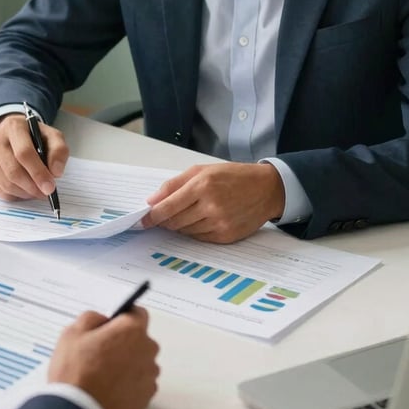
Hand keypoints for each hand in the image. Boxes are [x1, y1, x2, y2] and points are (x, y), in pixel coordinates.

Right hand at [0, 113, 68, 200]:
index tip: (50, 187)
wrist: (13, 135)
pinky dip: (15, 196)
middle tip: (45, 193)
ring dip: (25, 193)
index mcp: (14, 126)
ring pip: (6, 184)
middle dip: (32, 187)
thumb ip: (59, 151)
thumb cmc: (34, 137)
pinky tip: (24, 190)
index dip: (38, 173)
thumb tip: (56, 172)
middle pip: (13, 171)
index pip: (24, 153)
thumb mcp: (52, 137)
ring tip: (37, 190)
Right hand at [48, 308, 158, 408]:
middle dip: (125, 342)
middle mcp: (146, 351)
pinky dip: (130, 384)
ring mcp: (149, 376)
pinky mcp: (147, 398)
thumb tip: (102, 320)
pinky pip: (141, 383)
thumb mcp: (72, 333)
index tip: (112, 325)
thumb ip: (92, 318)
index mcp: (131, 330)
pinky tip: (110, 388)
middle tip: (101, 353)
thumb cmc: (75, 373)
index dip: (123, 318)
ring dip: (128, 364)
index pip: (138, 313)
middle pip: (140, 339)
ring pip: (141, 362)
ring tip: (103, 374)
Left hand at [141, 162, 284, 242]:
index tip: (142, 220)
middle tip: (162, 216)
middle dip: (164, 220)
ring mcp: (219, 223)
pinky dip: (194, 231)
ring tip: (187, 212)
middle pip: (174, 221)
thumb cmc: (233, 176)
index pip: (168, 207)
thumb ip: (174, 184)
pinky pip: (199, 238)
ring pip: (185, 231)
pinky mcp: (226, 236)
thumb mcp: (202, 170)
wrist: (266, 189)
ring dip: (179, 225)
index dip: (152, 216)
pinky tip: (200, 219)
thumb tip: (152, 201)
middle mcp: (211, 206)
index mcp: (202, 185)